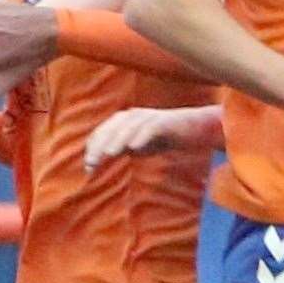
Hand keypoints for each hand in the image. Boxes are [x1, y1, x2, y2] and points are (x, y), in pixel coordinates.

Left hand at [85, 105, 221, 174]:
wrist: (195, 129)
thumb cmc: (162, 138)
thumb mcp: (137, 146)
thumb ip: (119, 150)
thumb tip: (96, 162)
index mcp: (123, 121)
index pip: (102, 132)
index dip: (93, 148)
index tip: (89, 167)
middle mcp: (133, 115)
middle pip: (111, 128)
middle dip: (100, 145)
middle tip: (92, 163)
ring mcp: (149, 116)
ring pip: (129, 127)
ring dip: (118, 140)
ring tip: (109, 154)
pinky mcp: (165, 121)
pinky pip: (150, 128)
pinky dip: (141, 136)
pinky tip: (134, 148)